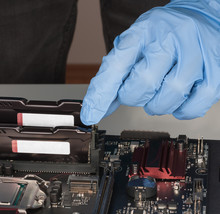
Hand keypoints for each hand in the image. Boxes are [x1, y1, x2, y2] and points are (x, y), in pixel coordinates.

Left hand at [80, 0, 219, 124]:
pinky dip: (182, 110)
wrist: (202, 16)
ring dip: (158, 105)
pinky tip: (178, 99)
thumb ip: (116, 75)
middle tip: (139, 90)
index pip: (115, 64)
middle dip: (135, 96)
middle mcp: (169, 37)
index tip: (90, 114)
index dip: (101, 94)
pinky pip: (195, 104)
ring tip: (159, 94)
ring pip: (170, 96)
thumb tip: (99, 107)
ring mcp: (196, 52)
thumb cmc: (163, 35)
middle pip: (143, 83)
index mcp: (142, 31)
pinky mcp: (216, 68)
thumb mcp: (135, 46)